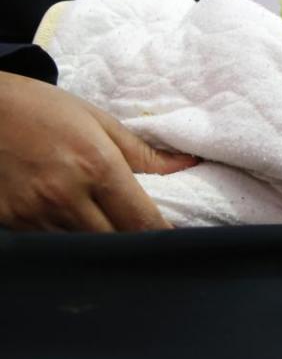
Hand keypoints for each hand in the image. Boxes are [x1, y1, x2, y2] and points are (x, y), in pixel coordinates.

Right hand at [0, 71, 197, 231]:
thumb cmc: (41, 108)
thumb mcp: (97, 121)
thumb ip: (143, 152)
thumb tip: (187, 165)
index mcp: (97, 166)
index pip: (141, 221)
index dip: (163, 237)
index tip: (175, 243)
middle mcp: (67, 195)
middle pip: (116, 243)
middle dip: (135, 246)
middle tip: (147, 241)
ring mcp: (35, 213)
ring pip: (83, 250)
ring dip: (102, 247)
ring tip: (112, 234)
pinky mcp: (11, 222)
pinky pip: (51, 245)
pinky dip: (68, 242)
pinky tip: (76, 229)